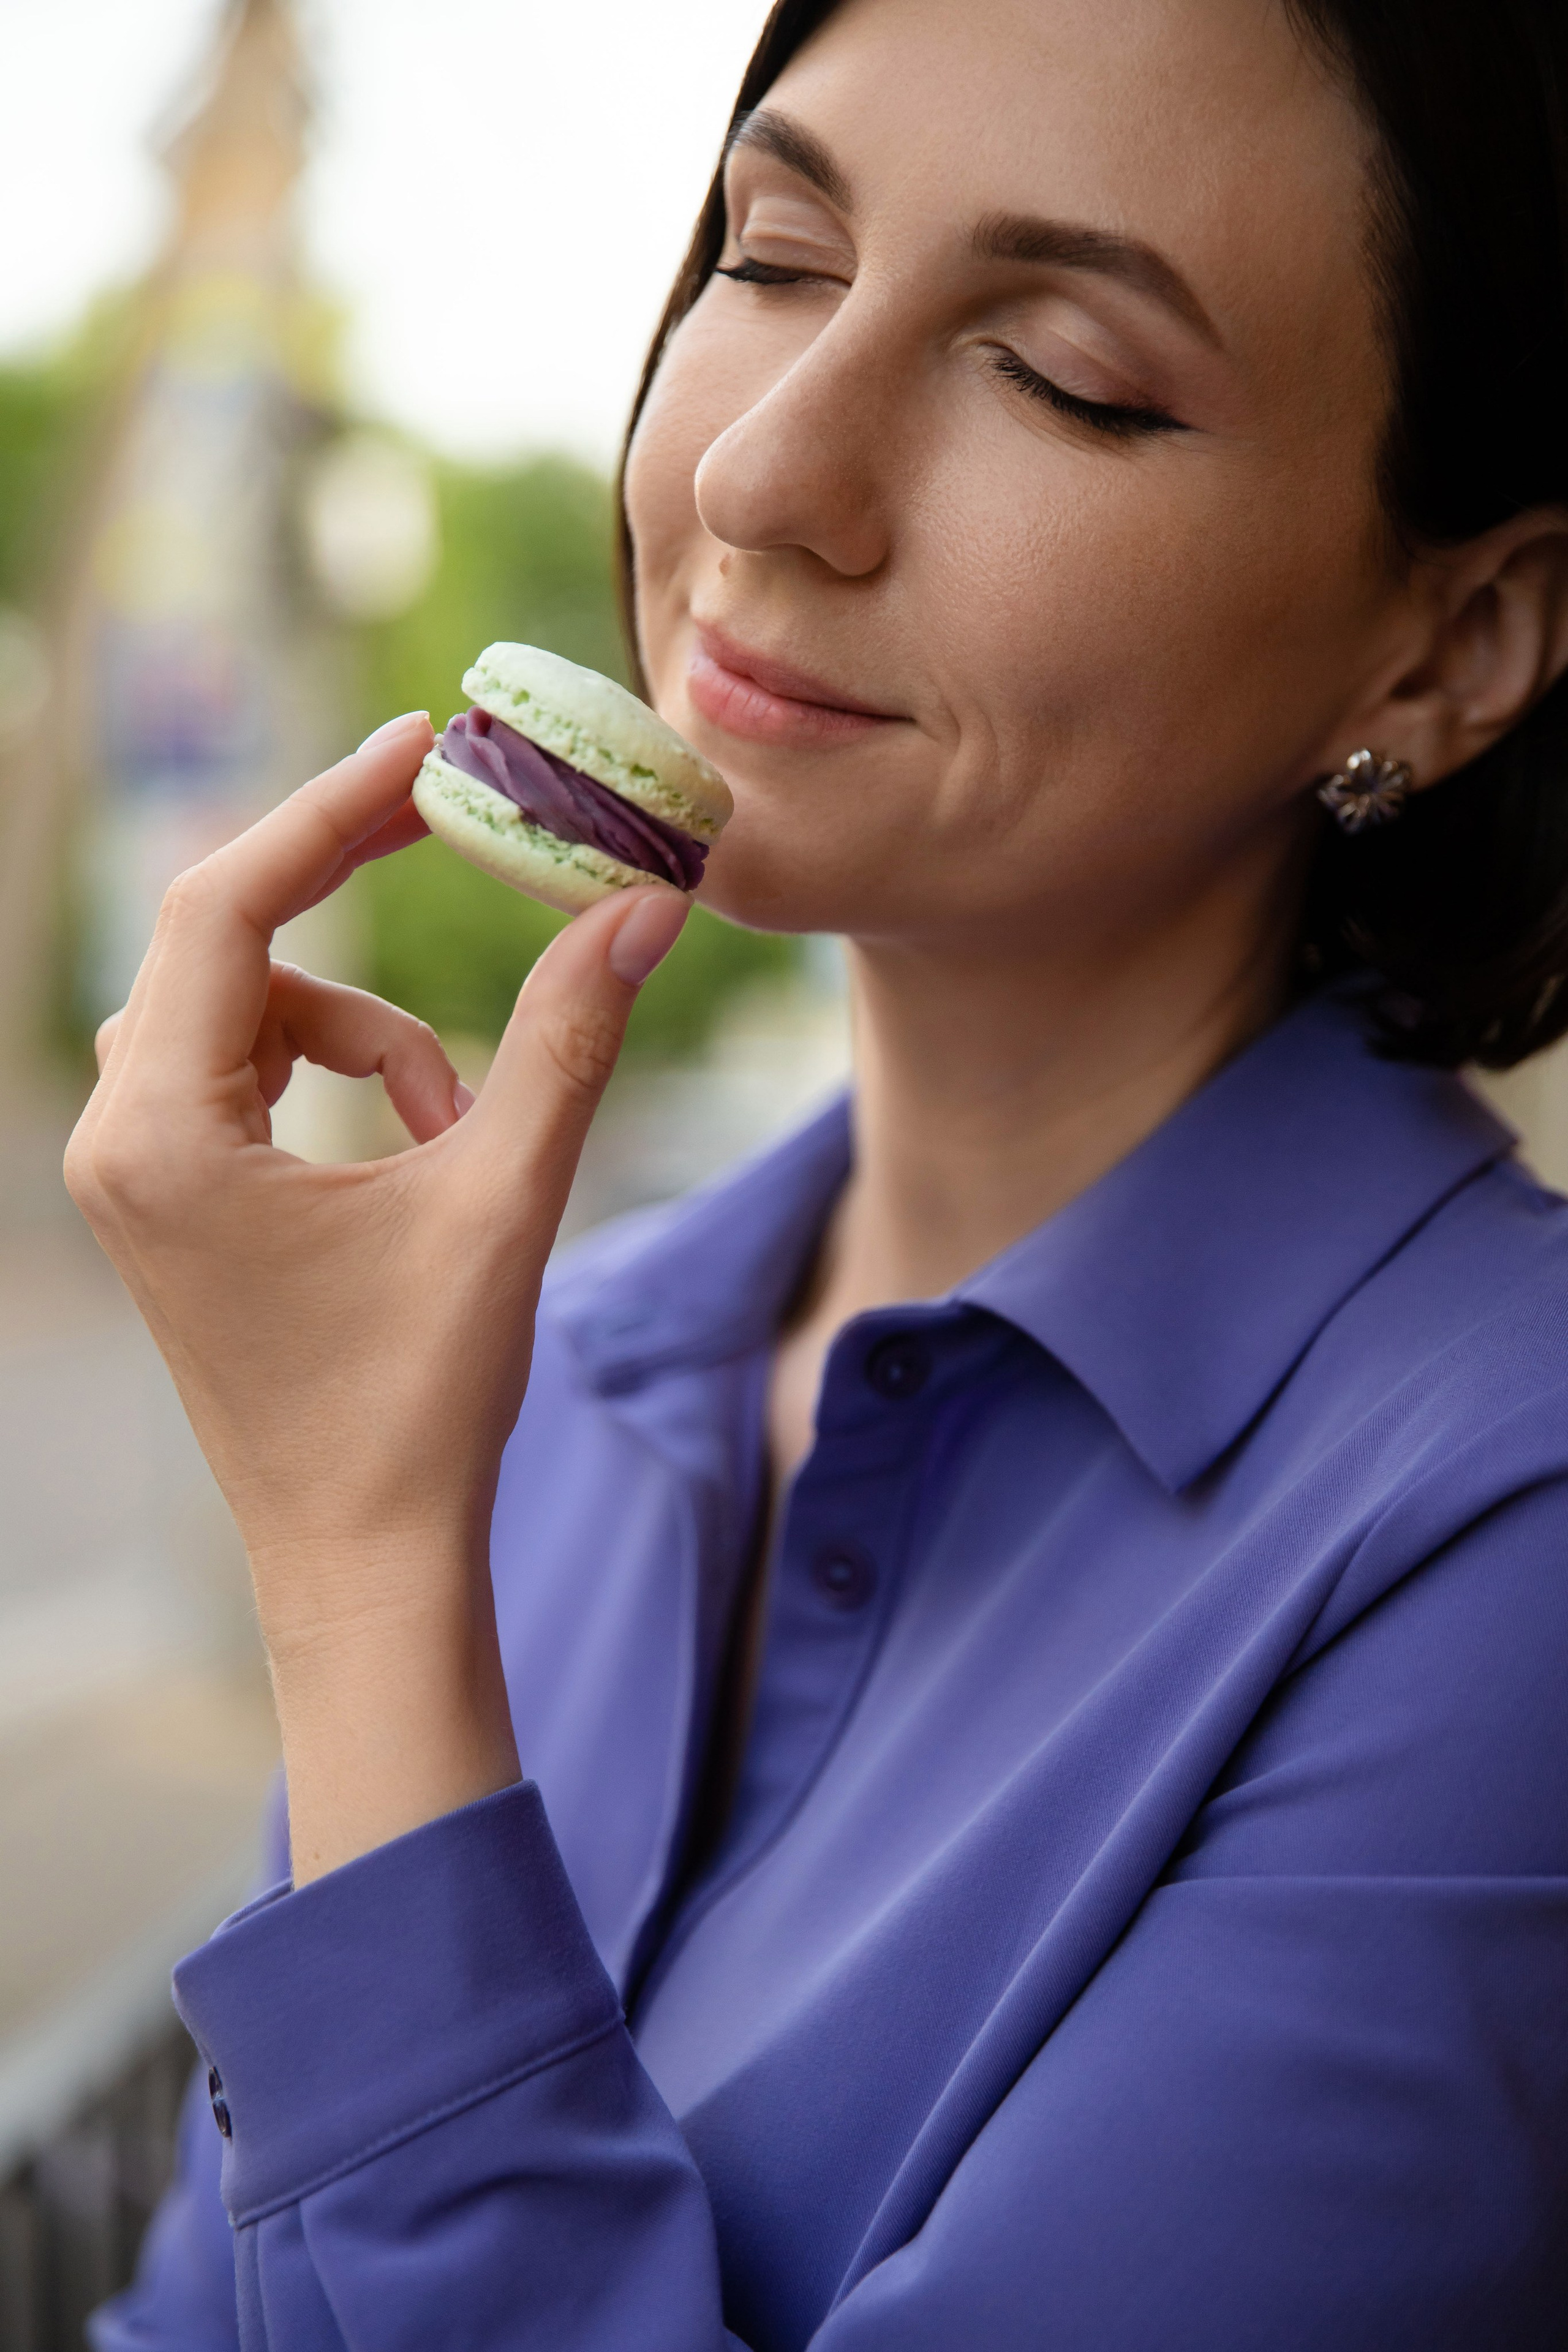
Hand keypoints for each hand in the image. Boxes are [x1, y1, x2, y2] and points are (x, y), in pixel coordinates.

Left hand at [65, 713, 688, 1880]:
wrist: (364, 1561)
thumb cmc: (418, 1404)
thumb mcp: (503, 1201)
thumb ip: (565, 1041)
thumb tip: (641, 906)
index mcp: (162, 1139)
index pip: (226, 908)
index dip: (327, 809)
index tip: (422, 743)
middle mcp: (119, 1143)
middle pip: (227, 944)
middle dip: (347, 898)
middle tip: (455, 824)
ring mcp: (136, 1176)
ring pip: (244, 1010)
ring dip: (361, 1029)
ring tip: (454, 1128)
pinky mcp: (171, 1201)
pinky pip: (244, 1074)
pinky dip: (338, 1081)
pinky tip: (419, 1156)